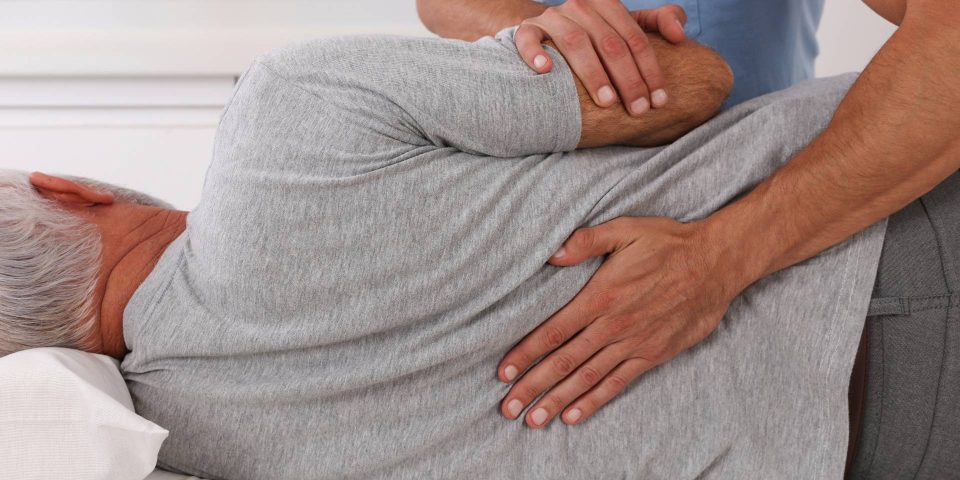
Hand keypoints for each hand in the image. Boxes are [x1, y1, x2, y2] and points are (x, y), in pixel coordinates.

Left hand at [498, 217, 748, 427]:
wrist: (716, 263)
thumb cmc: (668, 242)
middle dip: (533, 386)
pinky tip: (573, 416)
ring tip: (533, 420)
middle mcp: (613, 325)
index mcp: (600, 296)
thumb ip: (585, 241)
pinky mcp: (653, 354)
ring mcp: (633, 343)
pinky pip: (618, 383)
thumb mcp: (625, 228)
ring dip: (557, 400)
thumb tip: (551, 252)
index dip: (525, 354)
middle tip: (508, 407)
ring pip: (587, 378)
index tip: (503, 372)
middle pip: (564, 362)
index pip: (553, 331)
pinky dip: (594, 401)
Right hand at [516, 1, 686, 115]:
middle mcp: (581, 6)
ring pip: (575, 42)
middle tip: (638, 110)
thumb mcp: (627, 25)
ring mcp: (552, 17)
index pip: (635, 38)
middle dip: (628, 79)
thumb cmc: (595, 35)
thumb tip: (680, 35)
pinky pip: (528, 40)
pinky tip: (546, 71)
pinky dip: (536, 54)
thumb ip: (657, 23)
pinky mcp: (527, 30)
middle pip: (609, 43)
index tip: (659, 101)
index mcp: (608, 4)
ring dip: (593, 73)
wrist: (548, 31)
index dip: (650, 70)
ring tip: (607, 102)